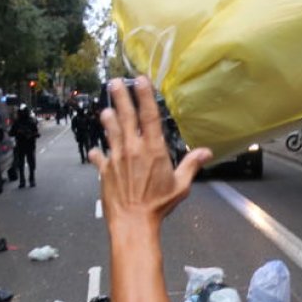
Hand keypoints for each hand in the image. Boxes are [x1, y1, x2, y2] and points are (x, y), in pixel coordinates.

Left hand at [89, 77, 210, 232]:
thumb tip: (206, 152)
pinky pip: (99, 156)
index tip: (141, 80)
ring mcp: (116, 158)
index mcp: (153, 150)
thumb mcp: (181, 186)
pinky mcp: (105, 170)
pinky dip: (97, 151)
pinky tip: (94, 149)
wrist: (133, 221)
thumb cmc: (158, 205)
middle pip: (126, 116)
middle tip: (114, 82)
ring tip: (106, 109)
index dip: (145, 96)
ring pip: (111, 131)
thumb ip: (191, 165)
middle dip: (120, 97)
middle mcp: (133, 149)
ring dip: (108, 118)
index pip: (149, 116)